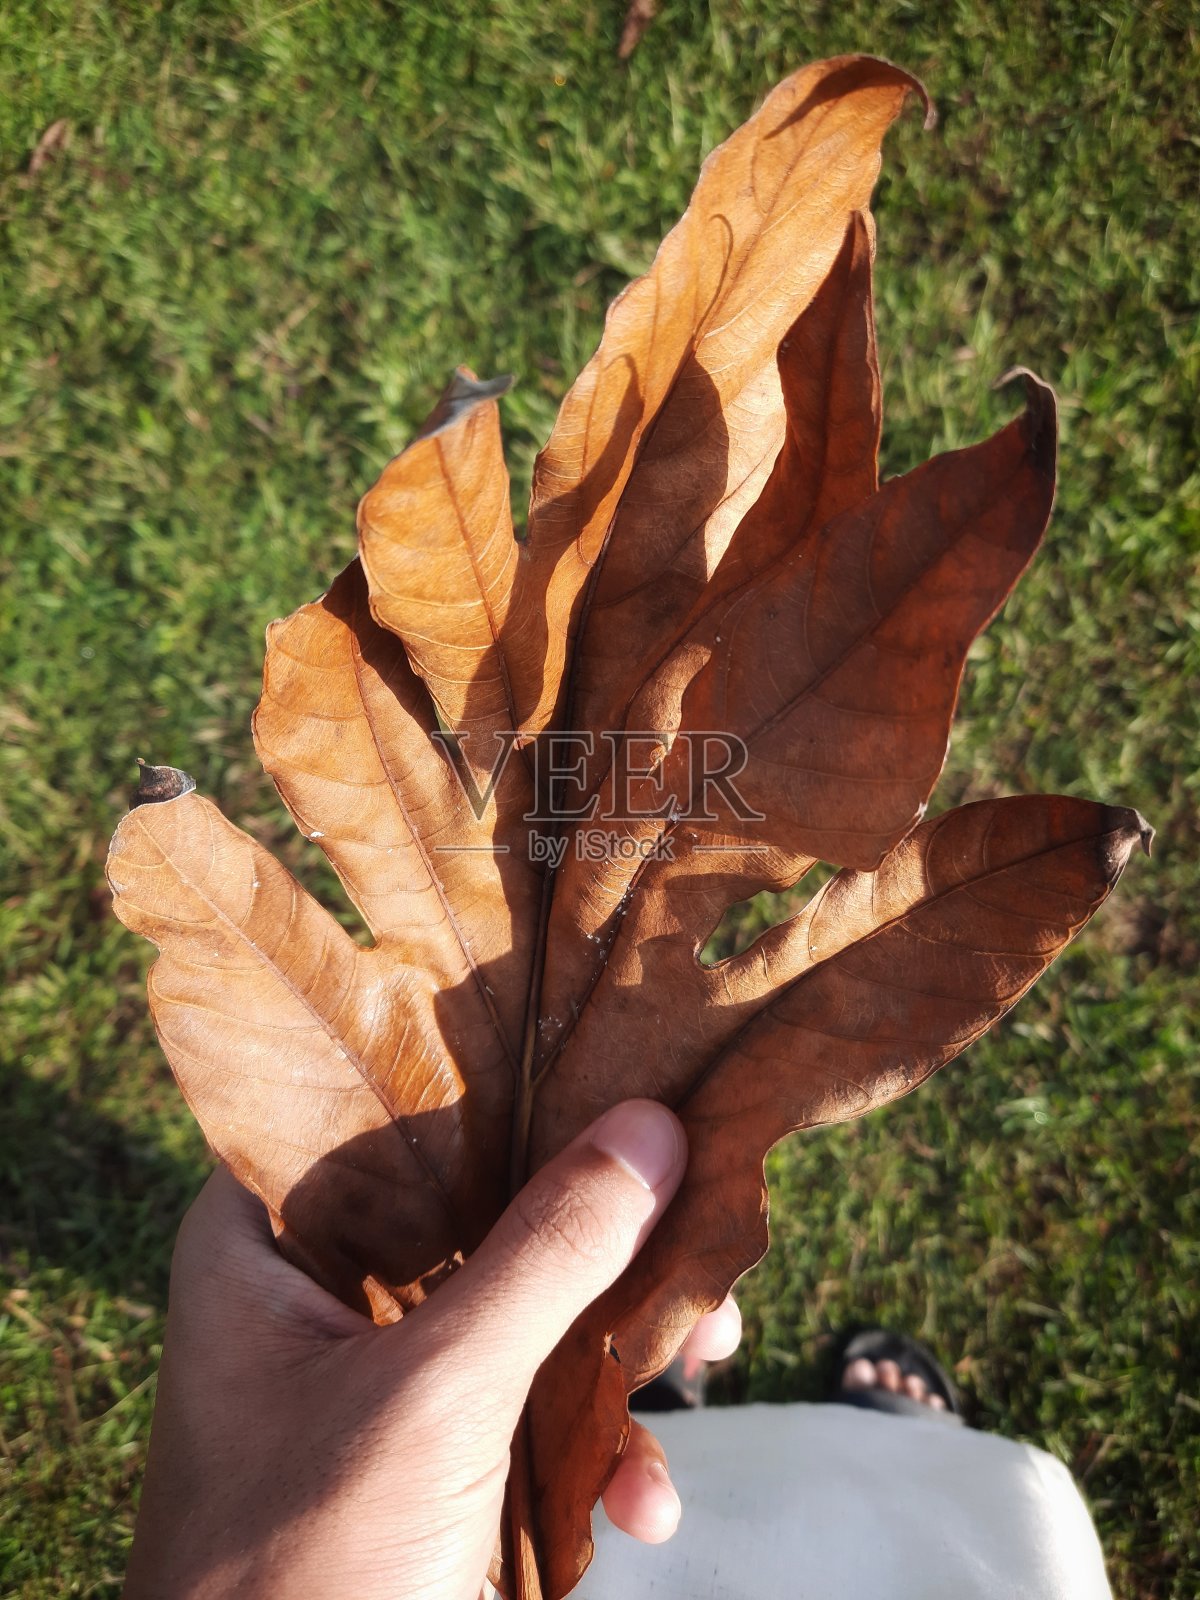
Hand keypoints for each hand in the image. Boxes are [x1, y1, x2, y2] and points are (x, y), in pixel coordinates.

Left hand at [124, 1099, 741, 1598]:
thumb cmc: (302, 1574)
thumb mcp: (434, 1397)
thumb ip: (544, 1257)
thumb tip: (652, 1126)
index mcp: (264, 1241)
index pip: (381, 1101)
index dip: (497, 1072)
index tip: (609, 1050)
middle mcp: (318, 1288)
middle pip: (479, 1199)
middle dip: (600, 1227)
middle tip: (696, 1218)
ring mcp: (380, 1372)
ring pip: (526, 1299)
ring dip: (621, 1337)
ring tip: (711, 1354)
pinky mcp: (433, 1451)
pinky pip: (533, 1401)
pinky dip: (598, 1444)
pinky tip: (642, 1506)